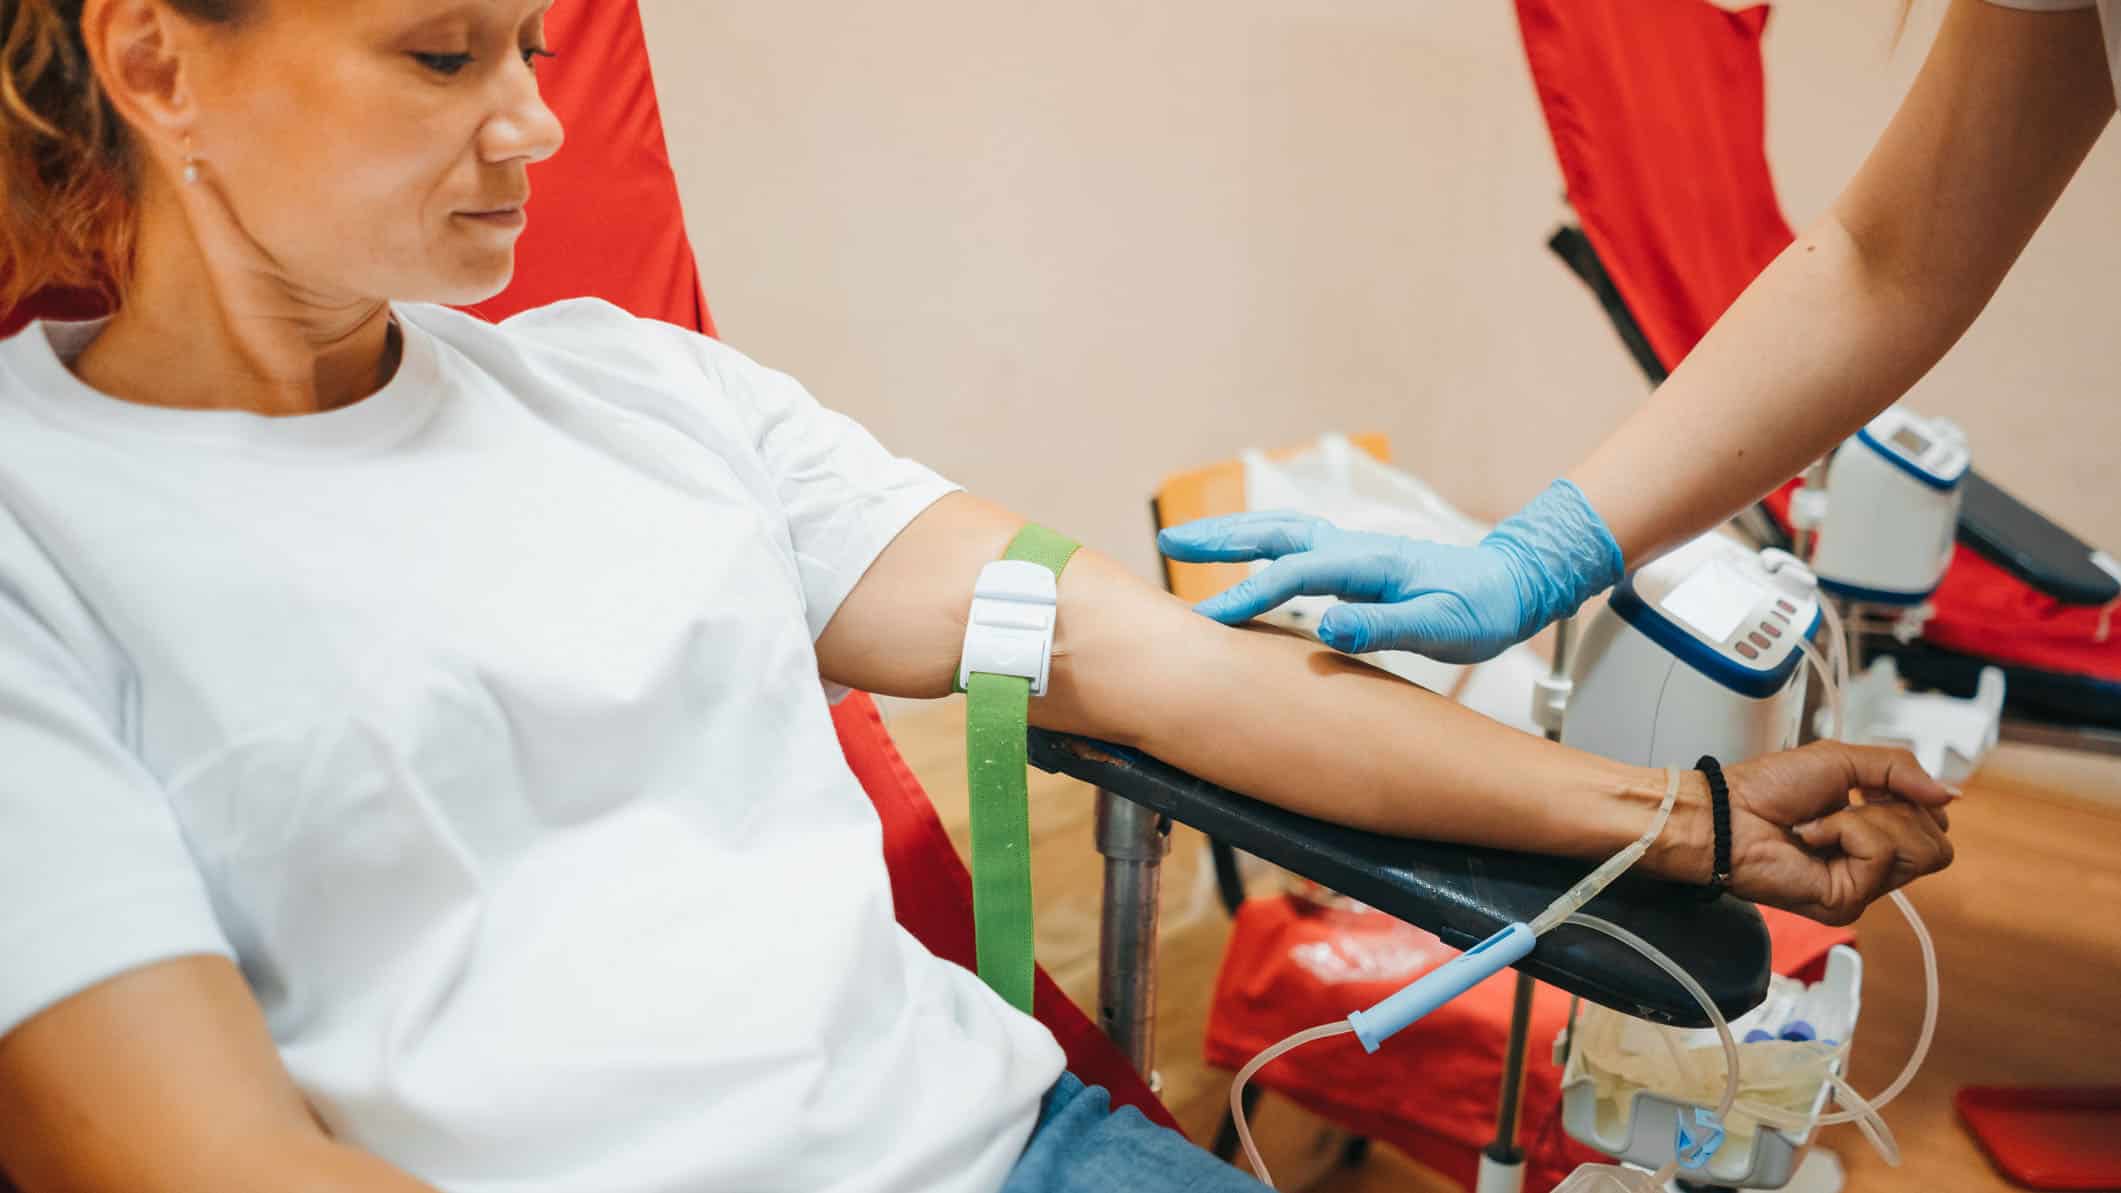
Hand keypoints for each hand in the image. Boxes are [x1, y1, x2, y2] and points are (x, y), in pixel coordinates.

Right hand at [1156, 513, 1534, 661]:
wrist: (1510, 588)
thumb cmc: (1479, 611)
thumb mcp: (1441, 628)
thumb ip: (1385, 627)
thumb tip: (1327, 626)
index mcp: (1368, 564)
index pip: (1294, 576)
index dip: (1247, 596)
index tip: (1206, 620)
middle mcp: (1352, 549)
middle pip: (1274, 535)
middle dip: (1220, 539)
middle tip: (1167, 542)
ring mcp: (1350, 554)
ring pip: (1279, 536)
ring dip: (1231, 538)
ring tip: (1184, 546)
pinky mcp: (1352, 566)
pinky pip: (1292, 552)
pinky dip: (1256, 552)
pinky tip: (1239, 571)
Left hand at [1723, 742, 1956, 924]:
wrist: (1728, 811)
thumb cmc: (1770, 787)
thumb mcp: (1844, 760)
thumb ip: (1901, 770)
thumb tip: (1952, 794)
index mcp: (1878, 833)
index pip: (1937, 826)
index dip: (1912, 798)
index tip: (1868, 788)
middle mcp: (1875, 864)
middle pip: (1938, 843)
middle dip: (1895, 810)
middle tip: (1847, 806)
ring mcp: (1863, 886)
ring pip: (1920, 850)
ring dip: (1869, 820)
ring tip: (1823, 822)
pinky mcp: (1847, 901)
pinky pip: (1879, 856)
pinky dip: (1844, 831)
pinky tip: (1811, 835)